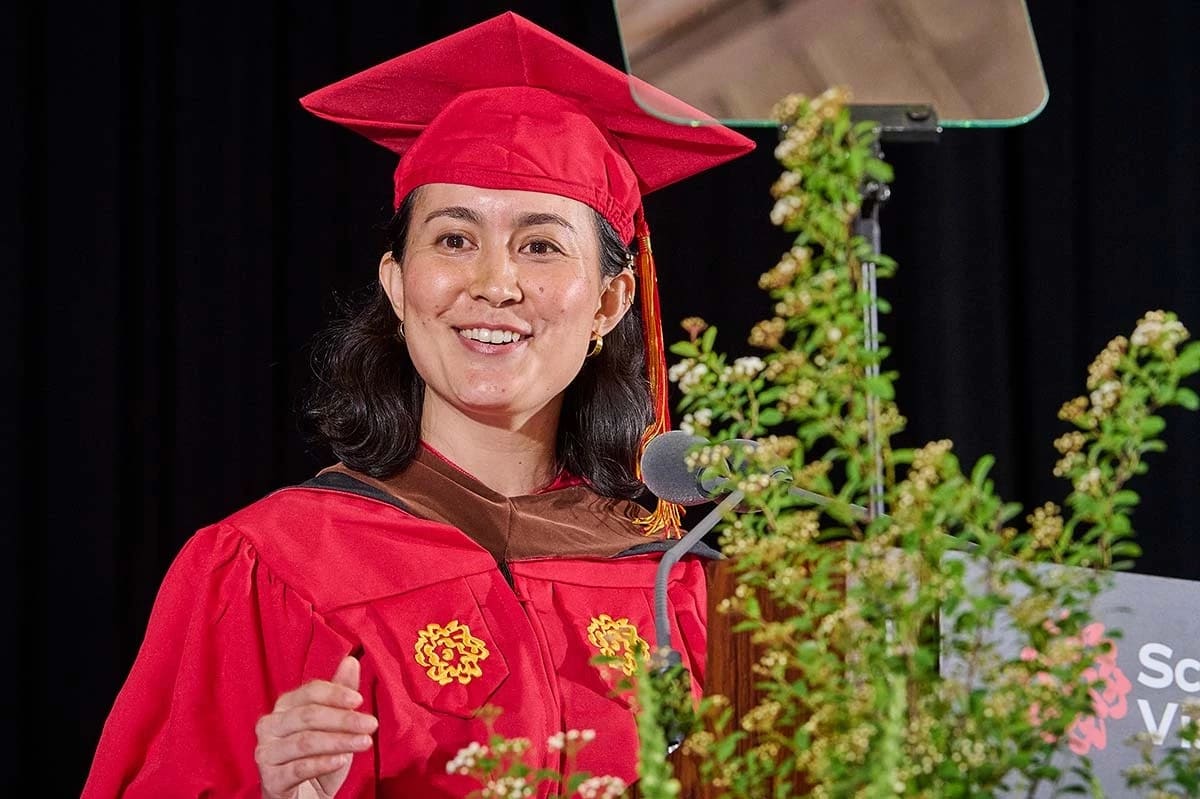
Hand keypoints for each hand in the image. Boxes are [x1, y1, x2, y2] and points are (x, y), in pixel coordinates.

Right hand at [255, 655, 377, 798]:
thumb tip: (352, 660)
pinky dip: (323, 763)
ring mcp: (266, 753)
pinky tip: (342, 760)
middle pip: (308, 716)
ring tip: (364, 742)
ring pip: (305, 741)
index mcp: (285, 706)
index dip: (336, 694)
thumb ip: (340, 693)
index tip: (360, 699)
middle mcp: (269, 726)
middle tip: (370, 724)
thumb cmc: (319, 756)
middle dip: (343, 719)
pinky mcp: (270, 779)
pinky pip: (298, 768)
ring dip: (339, 741)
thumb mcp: (335, 724)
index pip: (310, 692)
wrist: (306, 795)